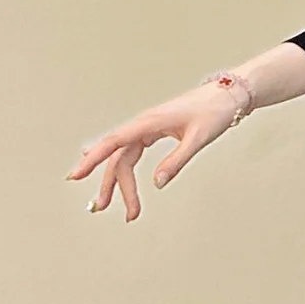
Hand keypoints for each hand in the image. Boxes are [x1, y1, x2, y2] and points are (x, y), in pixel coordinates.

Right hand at [66, 78, 247, 220]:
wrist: (227, 95)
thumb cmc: (214, 112)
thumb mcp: (197, 139)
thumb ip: (176, 162)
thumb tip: (158, 183)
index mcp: (149, 122)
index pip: (114, 143)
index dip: (93, 159)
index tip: (77, 175)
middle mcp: (143, 124)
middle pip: (119, 157)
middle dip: (110, 184)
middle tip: (103, 207)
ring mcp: (147, 128)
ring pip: (125, 157)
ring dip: (120, 182)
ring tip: (122, 207)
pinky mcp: (154, 131)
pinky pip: (133, 152)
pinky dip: (127, 168)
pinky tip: (120, 178)